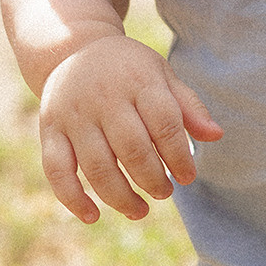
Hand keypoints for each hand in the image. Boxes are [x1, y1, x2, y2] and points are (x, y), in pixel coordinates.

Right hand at [39, 33, 222, 224]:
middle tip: (165, 193)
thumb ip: (187, 106)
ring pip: (97, 166)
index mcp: (138, 81)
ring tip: (140, 210)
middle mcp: (104, 98)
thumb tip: (216, 136)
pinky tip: (93, 216)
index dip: (179, 156)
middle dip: (153, 179)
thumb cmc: (129, 71)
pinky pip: (56, 170)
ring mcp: (73, 115)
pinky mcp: (49, 130)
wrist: (72, 49)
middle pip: (132, 149)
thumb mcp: (161, 75)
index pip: (165, 123)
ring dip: (120, 197)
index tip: (188, 176)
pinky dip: (73, 198)